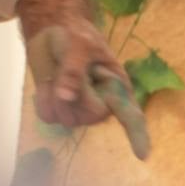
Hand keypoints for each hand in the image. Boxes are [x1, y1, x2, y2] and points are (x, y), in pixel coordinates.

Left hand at [17, 0, 130, 127]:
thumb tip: (66, 97)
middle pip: (91, 115)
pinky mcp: (59, 110)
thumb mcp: (78, 45)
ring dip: (56, 93)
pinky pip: (48, 115)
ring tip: (59, 70)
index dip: (138, 134)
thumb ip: (73, 70)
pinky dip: (42, 98)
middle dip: (76, 91)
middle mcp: (101, 104)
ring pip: (66, 117)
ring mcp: (79, 110)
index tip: (142, 154)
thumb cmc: (74, 34)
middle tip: (69, 64)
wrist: (51, 31)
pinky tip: (47, 82)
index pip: (131, 114)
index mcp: (117, 86)